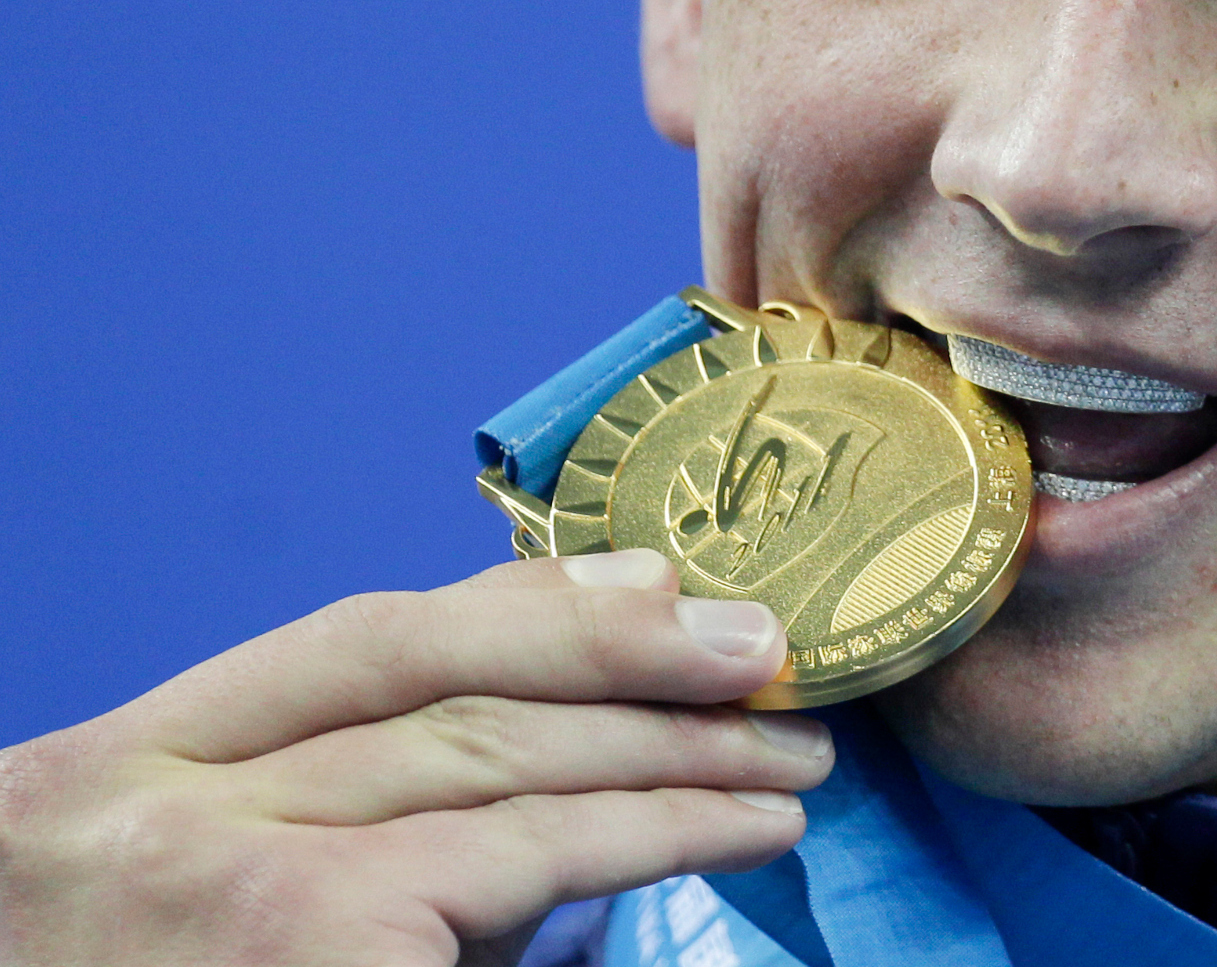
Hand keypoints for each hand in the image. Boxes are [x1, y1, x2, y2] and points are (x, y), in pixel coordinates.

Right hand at [0, 550, 832, 965]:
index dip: (526, 602)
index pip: (359, 640)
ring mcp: (239, 884)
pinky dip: (652, 838)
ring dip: (674, 750)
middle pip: (450, 690)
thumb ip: (349, 816)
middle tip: (766, 657)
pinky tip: (735, 833)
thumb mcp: (200, 890)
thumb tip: (562, 755)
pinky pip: (525, 868)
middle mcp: (173, 803)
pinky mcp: (314, 956)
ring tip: (787, 756)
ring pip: (500, 768)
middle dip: (633, 664)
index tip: (655, 583)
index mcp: (134, 762)